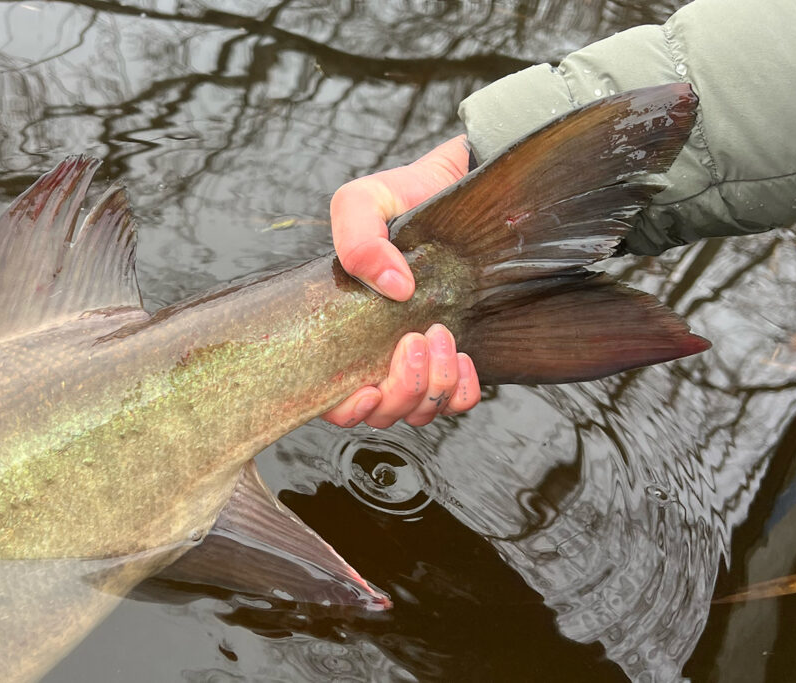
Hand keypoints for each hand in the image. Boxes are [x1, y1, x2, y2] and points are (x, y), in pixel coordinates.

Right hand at [323, 136, 481, 427]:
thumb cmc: (401, 197)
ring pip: (419, 411)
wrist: (455, 188)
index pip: (332, 399)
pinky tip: (463, 355)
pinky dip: (462, 390)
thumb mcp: (363, 202)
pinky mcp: (454, 360)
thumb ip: (357, 240)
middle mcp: (375, 355)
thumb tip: (392, 286)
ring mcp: (416, 362)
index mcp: (340, 333)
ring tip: (441, 334)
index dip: (347, 408)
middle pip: (381, 413)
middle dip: (401, 389)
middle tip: (416, 338)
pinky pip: (458, 401)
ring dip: (432, 386)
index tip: (368, 387)